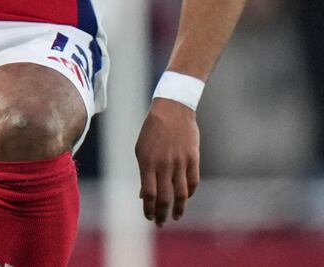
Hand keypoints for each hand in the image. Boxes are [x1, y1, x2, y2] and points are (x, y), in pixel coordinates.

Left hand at [136, 98, 200, 225]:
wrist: (172, 111)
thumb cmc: (152, 132)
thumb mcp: (141, 150)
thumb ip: (144, 174)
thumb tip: (144, 195)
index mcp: (147, 162)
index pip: (149, 193)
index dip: (149, 208)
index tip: (148, 217)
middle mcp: (164, 164)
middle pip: (164, 197)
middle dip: (162, 213)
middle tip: (160, 223)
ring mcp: (180, 162)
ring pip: (181, 193)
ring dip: (178, 208)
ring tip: (175, 217)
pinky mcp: (193, 159)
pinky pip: (193, 182)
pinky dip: (190, 193)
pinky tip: (185, 199)